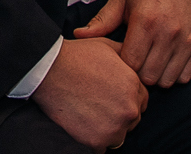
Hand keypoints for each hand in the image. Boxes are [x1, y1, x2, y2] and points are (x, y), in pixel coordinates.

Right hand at [32, 37, 146, 150]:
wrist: (49, 70)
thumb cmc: (76, 56)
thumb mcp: (108, 46)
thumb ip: (127, 54)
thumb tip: (135, 57)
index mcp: (133, 86)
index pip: (142, 100)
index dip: (126, 97)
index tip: (111, 95)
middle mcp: (129, 109)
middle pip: (132, 119)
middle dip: (119, 113)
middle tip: (98, 104)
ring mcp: (114, 128)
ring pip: (119, 136)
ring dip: (108, 129)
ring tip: (90, 115)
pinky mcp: (96, 141)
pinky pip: (101, 148)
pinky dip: (93, 139)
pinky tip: (83, 125)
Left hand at [74, 0, 190, 87]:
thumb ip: (102, 21)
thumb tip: (78, 36)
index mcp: (146, 20)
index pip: (130, 63)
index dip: (122, 64)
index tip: (121, 54)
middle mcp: (169, 32)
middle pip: (148, 76)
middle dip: (138, 72)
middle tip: (135, 58)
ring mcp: (187, 40)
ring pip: (166, 80)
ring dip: (156, 75)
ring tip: (150, 58)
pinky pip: (184, 76)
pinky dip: (174, 73)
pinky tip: (165, 58)